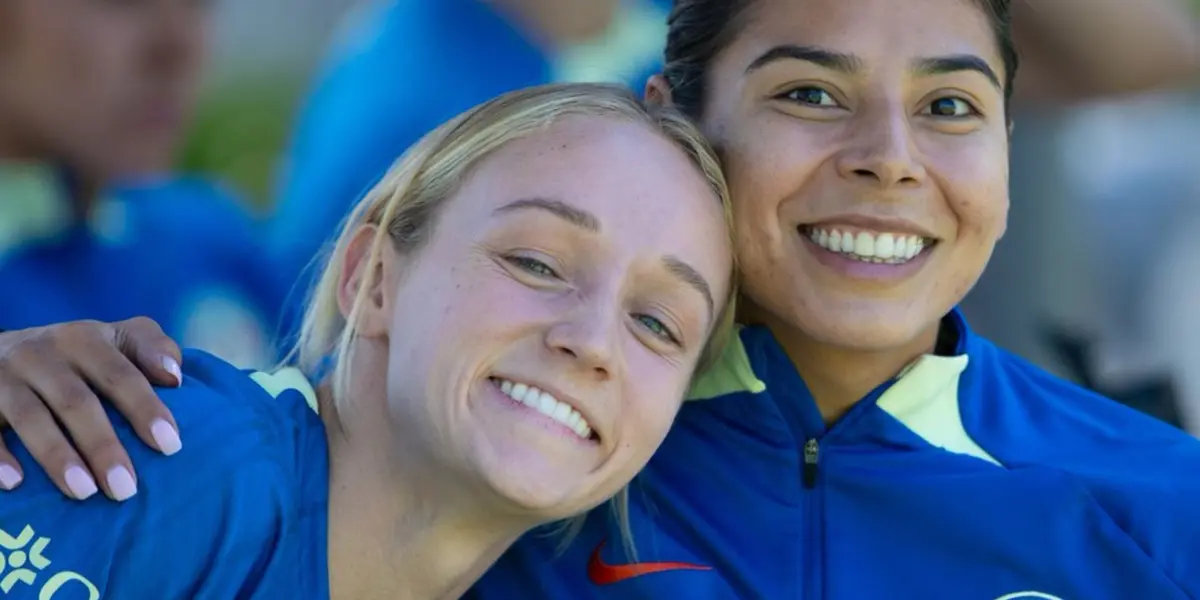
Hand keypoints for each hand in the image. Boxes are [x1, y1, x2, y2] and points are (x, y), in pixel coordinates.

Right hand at [0, 317, 182, 500]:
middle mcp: (41, 354)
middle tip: (126, 489)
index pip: (119, 374)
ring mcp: (3, 376)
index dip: (145, 408)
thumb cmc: (74, 356)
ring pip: (30, 416)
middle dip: (103, 445)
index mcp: (83, 339)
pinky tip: (16, 484)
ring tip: (84, 492)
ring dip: (57, 456)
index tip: (171, 445)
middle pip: (76, 401)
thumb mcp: (113, 339)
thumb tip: (175, 375)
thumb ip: (149, 347)